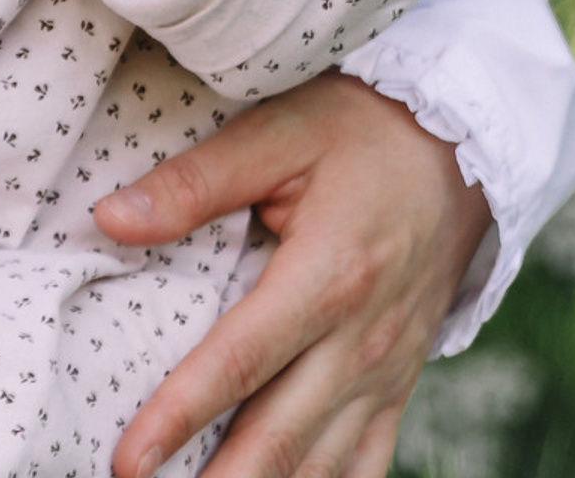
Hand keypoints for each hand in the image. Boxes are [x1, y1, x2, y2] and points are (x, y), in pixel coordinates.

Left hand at [97, 74, 492, 477]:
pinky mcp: (399, 385)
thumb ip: (197, 181)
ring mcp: (386, 372)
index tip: (127, 460)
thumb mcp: (283, 131)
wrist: (463, 147)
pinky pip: (365, 466)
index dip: (179, 415)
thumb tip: (111, 217)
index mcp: (329, 274)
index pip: (240, 361)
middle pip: (278, 437)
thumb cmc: (365, 129)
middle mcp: (361, 339)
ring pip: (320, 467)